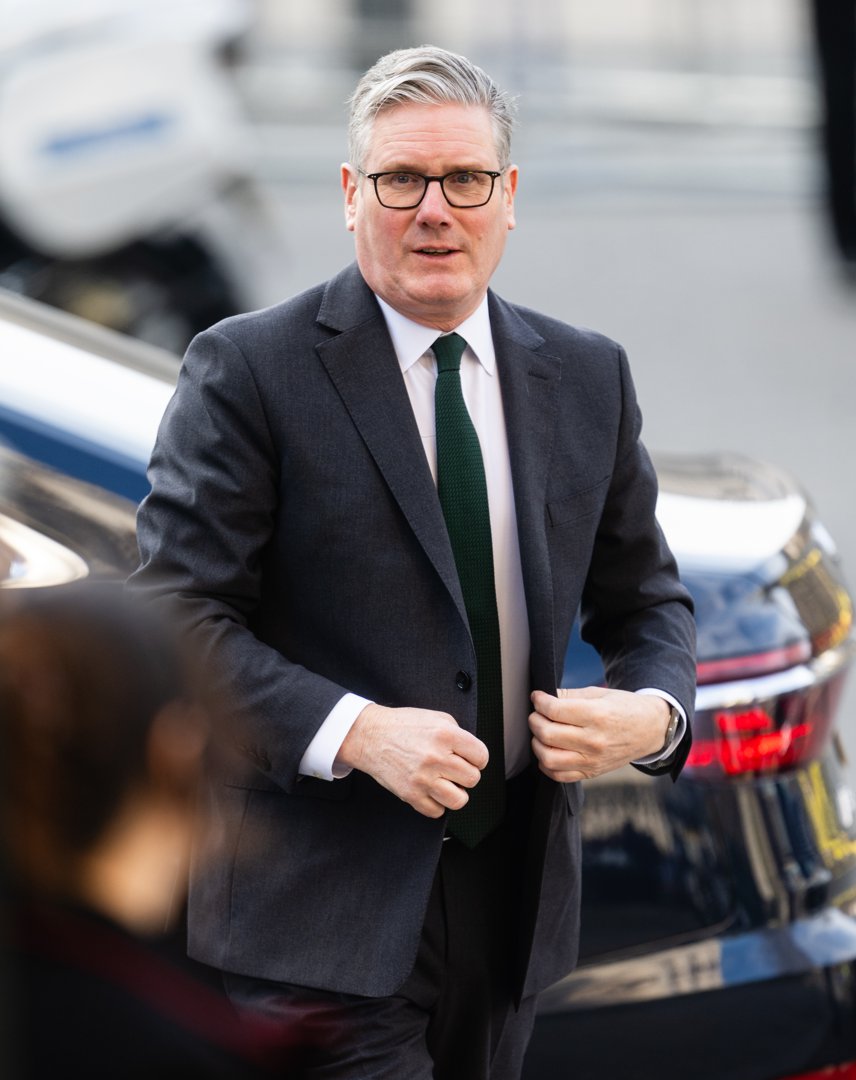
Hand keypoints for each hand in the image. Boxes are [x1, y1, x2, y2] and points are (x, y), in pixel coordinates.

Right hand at [336, 703, 488, 817]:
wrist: (371, 736)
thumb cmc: (403, 726)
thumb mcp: (436, 718)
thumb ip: (458, 734)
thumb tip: (472, 754)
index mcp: (445, 735)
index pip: (481, 756)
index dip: (477, 758)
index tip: (471, 759)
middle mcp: (436, 757)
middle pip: (472, 779)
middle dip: (466, 774)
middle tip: (454, 769)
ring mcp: (423, 778)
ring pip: (459, 800)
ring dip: (455, 793)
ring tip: (446, 783)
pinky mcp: (411, 795)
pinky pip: (437, 811)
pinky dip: (436, 804)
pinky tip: (431, 790)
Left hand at [529, 687, 669, 781]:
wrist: (650, 729)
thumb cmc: (624, 707)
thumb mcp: (599, 693)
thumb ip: (569, 695)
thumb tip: (542, 698)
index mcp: (597, 715)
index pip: (555, 710)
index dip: (539, 701)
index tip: (537, 697)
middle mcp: (594, 741)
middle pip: (547, 734)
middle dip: (534, 720)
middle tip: (537, 714)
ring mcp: (593, 760)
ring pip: (548, 759)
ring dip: (537, 743)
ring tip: (541, 732)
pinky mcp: (592, 773)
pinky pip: (559, 776)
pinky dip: (546, 765)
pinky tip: (548, 750)